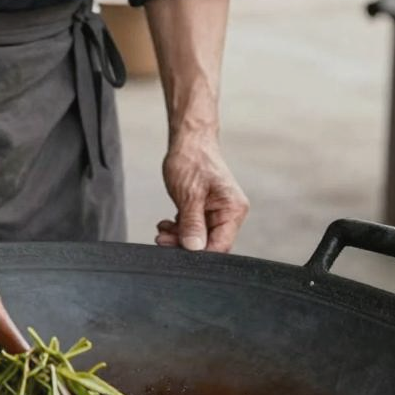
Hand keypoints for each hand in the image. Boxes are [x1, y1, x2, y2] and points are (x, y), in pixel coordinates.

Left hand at [156, 133, 248, 254]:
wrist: (189, 140)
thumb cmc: (192, 160)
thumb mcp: (189, 194)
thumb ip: (192, 223)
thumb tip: (194, 248)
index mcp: (233, 210)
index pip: (221, 246)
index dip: (199, 254)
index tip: (176, 254)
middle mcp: (229, 213)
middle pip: (209, 244)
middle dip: (184, 244)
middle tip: (162, 239)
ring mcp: (217, 212)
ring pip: (199, 237)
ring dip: (179, 236)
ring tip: (162, 229)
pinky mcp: (206, 210)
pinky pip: (194, 228)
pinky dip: (180, 228)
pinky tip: (167, 223)